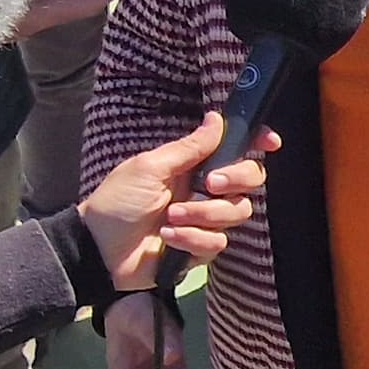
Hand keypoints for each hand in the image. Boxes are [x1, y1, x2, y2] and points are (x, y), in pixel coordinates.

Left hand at [77, 110, 271, 292]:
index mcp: (194, 165)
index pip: (235, 150)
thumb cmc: (117, 201)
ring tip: (171, 218)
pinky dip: (192, 239)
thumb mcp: (149, 167)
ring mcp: (205, 220)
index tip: (269, 142)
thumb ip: (188, 147)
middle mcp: (206, 190)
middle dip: (237, 178)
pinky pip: (217, 242)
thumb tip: (216, 118)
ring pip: (237, 212)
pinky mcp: (201, 249)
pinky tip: (168, 238)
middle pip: (250, 179)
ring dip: (204, 214)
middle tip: (210, 184)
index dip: (258, 143)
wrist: (99, 250)